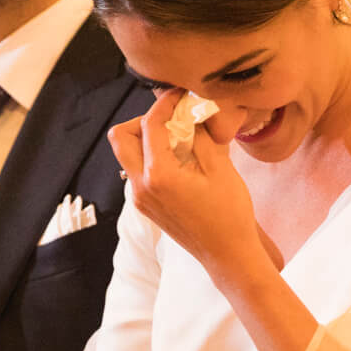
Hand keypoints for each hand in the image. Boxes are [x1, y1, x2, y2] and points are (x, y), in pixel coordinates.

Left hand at [108, 91, 264, 278]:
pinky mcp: (145, 206)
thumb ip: (199, 134)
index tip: (179, 95)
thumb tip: (189, 110)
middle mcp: (140, 186)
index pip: (150, 124)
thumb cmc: (229, 213)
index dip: (165, 103)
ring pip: (126, 155)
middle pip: (120, 137)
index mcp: (158, 175)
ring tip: (178, 139)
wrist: (228, 254)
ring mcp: (139, 198)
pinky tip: (179, 159)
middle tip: (170, 120)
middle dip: (142, 121)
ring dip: (145, 139)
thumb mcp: (219, 167)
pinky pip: (137, 172)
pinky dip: (151, 157)